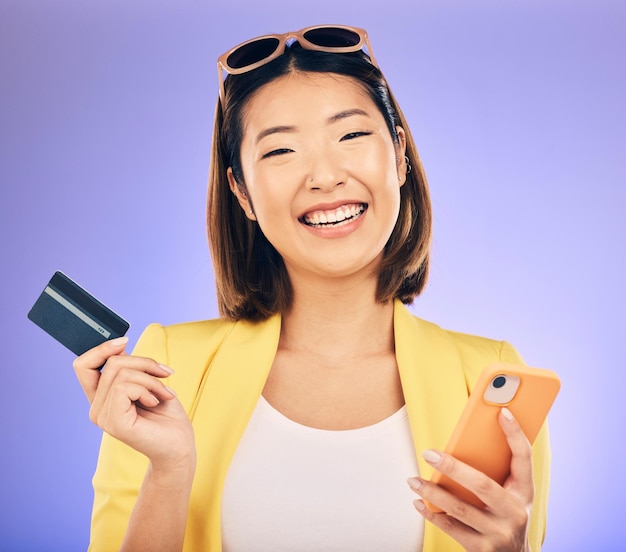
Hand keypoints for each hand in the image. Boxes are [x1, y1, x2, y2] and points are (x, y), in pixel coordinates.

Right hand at [73, 337, 194, 470]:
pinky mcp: (114, 423)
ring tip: (165, 394)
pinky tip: (156, 403)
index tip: (125, 341)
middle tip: (165, 375)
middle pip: (112, 362)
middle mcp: (96, 409)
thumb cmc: (167, 416)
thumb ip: (130, 368)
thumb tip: (120, 345)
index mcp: (102, 398)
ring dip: (151, 379)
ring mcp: (103, 417)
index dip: (101, 348)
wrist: (179, 445)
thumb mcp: (148, 382)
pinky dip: (148, 389)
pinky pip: (125, 387)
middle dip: (145, 362)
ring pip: (121, 372)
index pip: (83, 365)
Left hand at [407, 408, 532, 551]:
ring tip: (412, 480)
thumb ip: (498, 469)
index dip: (515, 434)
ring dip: (432, 493)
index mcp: (524, 492)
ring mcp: (498, 533)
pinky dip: (431, 514)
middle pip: (482, 485)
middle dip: (452, 467)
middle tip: (428, 453)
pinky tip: (418, 502)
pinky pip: (451, 529)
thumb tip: (468, 436)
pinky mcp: (481, 549)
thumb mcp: (513, 493)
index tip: (503, 412)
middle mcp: (514, 513)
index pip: (524, 458)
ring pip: (459, 509)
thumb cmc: (507, 513)